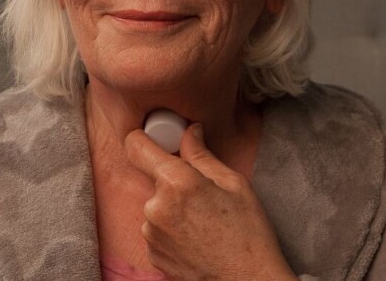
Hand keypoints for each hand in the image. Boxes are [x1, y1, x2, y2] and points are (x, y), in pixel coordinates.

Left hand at [124, 123, 295, 280]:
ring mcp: (151, 233)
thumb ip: (202, 154)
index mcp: (176, 183)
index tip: (154, 139)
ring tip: (203, 221)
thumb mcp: (233, 184)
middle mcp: (155, 207)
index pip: (137, 146)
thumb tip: (189, 132)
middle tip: (203, 195)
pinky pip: (157, 228)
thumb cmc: (248, 234)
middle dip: (174, 181)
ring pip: (157, 204)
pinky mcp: (152, 253)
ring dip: (173, 207)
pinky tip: (196, 238)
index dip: (143, 138)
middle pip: (154, 178)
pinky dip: (172, 229)